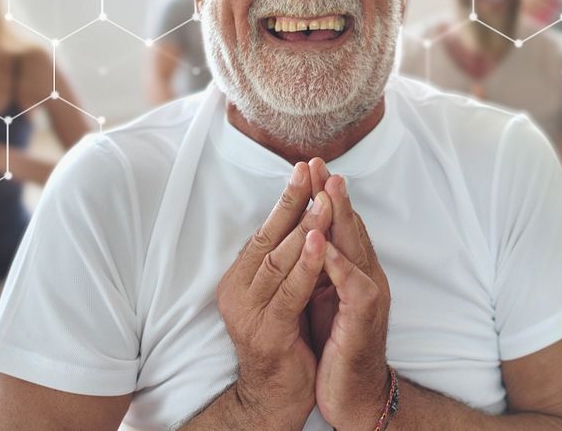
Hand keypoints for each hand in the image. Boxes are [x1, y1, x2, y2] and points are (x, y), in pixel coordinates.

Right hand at [215, 161, 331, 425]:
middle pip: (269, 237)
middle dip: (295, 202)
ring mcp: (249, 313)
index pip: (265, 229)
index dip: (287, 198)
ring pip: (279, 260)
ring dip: (305, 227)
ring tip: (323, 199)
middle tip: (314, 171)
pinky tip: (322, 243)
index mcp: (240, 278)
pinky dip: (307, 265)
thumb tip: (304, 212)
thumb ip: (286, 259)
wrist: (278, 395)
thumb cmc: (286, 337)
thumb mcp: (282, 291)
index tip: (306, 167)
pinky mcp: (268, 333)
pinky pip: (290, 292)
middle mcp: (238, 291)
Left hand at [312, 174, 391, 429]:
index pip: (341, 224)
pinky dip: (339, 265)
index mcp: (354, 269)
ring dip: (341, 218)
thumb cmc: (337, 345)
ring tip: (327, 191)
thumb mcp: (326, 297)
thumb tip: (307, 235)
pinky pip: (353, 286)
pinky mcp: (365, 318)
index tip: (309, 166)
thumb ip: (322, 267)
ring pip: (356, 248)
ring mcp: (369, 294)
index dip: (326, 195)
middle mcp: (366, 274)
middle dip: (334, 194)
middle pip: (351, 226)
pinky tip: (324, 246)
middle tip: (320, 164)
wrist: (353, 394)